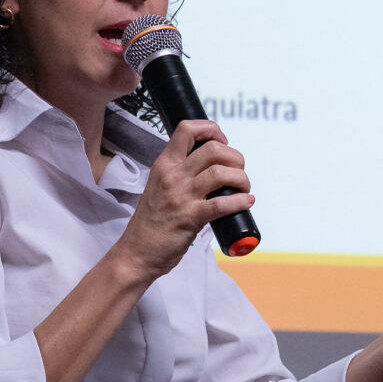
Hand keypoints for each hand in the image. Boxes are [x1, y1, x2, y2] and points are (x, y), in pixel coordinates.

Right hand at [114, 120, 251, 282]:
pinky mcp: (191, 217)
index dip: (211, 129)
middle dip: (235, 157)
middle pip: (213, 149)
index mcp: (164, 165)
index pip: (187, 129)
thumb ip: (180, 173)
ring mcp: (181, 196)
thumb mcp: (159, 186)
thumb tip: (212, 165)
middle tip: (238, 170)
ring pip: (221, 172)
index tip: (222, 141)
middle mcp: (172, 176)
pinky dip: (240, 201)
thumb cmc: (151, 222)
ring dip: (241, 178)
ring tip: (243, 188)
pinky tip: (246, 202)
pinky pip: (222, 203)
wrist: (136, 252)